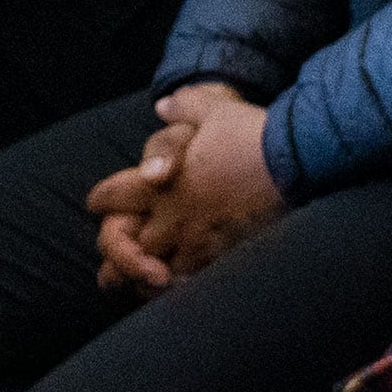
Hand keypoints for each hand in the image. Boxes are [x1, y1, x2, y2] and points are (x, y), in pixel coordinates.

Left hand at [82, 83, 283, 289]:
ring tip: (146, 282)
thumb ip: (184, 108)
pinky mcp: (228, 257)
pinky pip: (196, 281)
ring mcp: (200, 242)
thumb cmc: (251, 134)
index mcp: (161, 184)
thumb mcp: (214, 110)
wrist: (296, 161)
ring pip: (161, 271)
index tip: (96, 204)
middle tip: (108, 267)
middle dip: (119, 253)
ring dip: (151, 275)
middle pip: (130, 246)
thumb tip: (164, 105)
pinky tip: (186, 287)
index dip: (102, 199)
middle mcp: (174, 218)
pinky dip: (185, 286)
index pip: (114, 196)